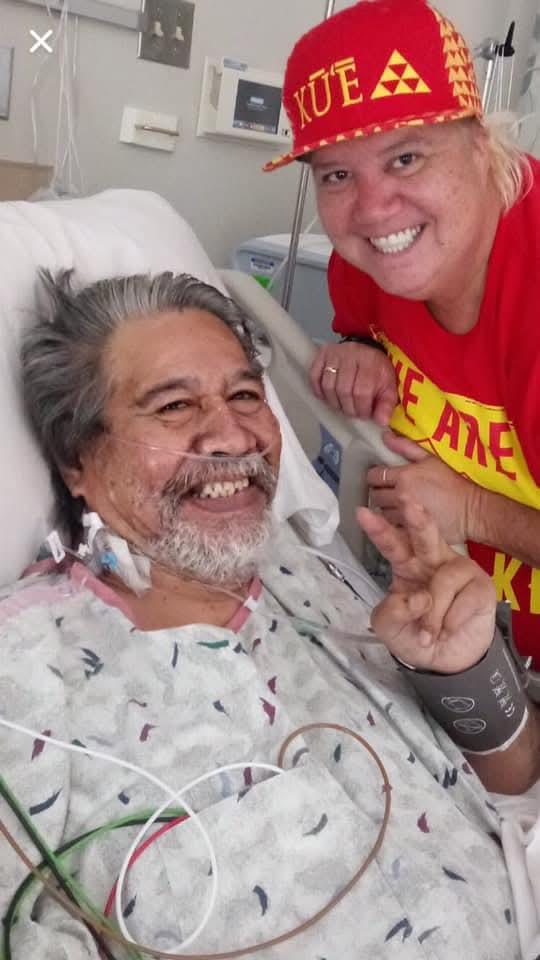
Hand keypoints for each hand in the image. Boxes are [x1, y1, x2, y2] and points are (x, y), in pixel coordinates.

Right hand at [310, 341, 397, 424]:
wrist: (366, 350)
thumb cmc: (376, 371)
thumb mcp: (388, 387)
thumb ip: (386, 405)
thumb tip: (381, 421)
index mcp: (370, 363)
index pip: (361, 392)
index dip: (361, 409)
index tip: (364, 414)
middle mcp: (351, 355)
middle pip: (343, 390)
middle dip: (348, 408)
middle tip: (353, 411)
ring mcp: (335, 354)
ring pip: (328, 386)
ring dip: (334, 402)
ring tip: (342, 405)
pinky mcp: (322, 355)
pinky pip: (314, 376)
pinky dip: (318, 390)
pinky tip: (327, 396)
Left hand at [357, 500, 495, 673]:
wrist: (445, 659)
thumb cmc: (414, 635)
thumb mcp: (389, 626)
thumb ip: (391, 611)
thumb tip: (417, 599)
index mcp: (406, 563)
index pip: (391, 544)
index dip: (379, 529)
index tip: (362, 513)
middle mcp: (432, 560)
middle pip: (426, 536)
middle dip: (418, 520)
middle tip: (410, 505)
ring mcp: (458, 571)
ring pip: (443, 582)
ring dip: (433, 615)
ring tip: (428, 635)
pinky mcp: (481, 586)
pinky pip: (463, 601)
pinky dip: (451, 622)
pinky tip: (448, 630)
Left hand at [367, 432, 477, 544]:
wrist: (472, 509)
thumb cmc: (455, 481)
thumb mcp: (432, 458)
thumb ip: (406, 447)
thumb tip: (385, 436)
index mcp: (404, 476)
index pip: (375, 476)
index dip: (374, 476)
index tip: (380, 477)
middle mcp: (400, 496)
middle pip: (375, 495)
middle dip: (378, 492)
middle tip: (387, 490)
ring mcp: (404, 516)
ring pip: (382, 512)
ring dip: (385, 508)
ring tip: (395, 505)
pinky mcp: (411, 532)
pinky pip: (393, 527)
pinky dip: (394, 522)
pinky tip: (403, 518)